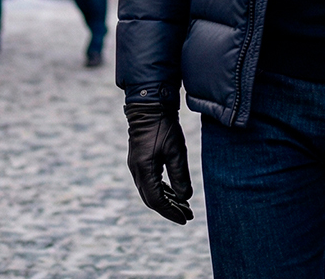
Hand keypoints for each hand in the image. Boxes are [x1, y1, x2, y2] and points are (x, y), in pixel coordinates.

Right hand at [125, 102, 193, 223]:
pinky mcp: (140, 161)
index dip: (171, 212)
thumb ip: (180, 176)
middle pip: (152, 199)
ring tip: (185, 207)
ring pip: (150, 192)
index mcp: (144, 171)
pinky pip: (149, 182)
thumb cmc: (163, 127)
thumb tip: (184, 198)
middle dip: (170, 209)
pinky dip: (162, 190)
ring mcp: (136, 166)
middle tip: (188, 215)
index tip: (185, 218)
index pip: (157, 201)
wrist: (150, 106)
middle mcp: (136, 171)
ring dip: (167, 200)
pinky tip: (174, 193)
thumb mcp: (176, 152)